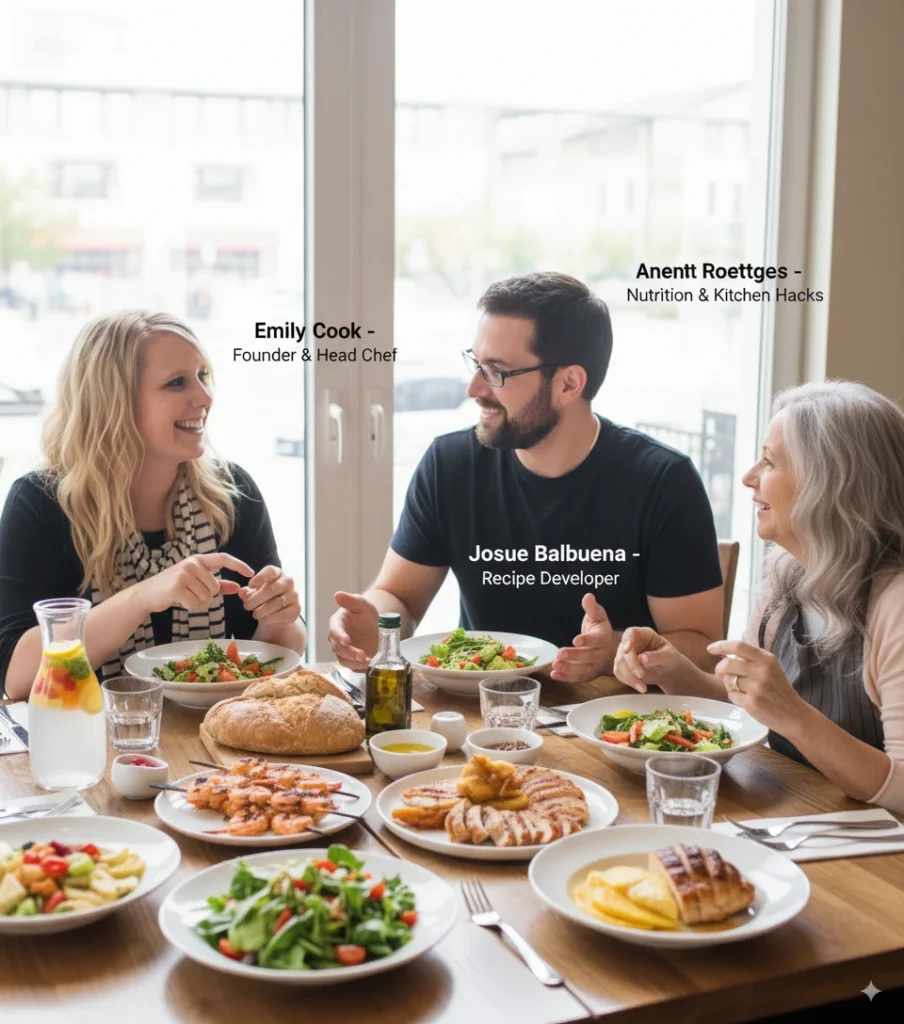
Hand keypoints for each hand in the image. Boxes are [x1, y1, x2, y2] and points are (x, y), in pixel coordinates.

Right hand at [137, 553, 252, 614]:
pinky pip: (196, 603)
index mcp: (198, 560)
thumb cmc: (174, 588)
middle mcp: (192, 564)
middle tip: (190, 593)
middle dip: (207, 595)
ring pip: (207, 596)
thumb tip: (238, 587)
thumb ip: (218, 584)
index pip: (223, 558)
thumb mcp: (196, 582)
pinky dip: (190, 606)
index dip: (238, 565)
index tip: (251, 573)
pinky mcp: (177, 587)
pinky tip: (179, 601)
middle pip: (215, 587)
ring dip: (197, 601)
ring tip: (184, 596)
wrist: (147, 594)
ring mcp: (184, 574)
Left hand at [237, 565, 301, 625]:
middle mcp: (288, 582)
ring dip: (261, 610)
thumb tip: (242, 592)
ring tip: (255, 614)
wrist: (278, 613)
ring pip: (275, 603)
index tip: (250, 585)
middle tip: (247, 606)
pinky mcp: (296, 609)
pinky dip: (269, 618)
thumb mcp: (254, 593)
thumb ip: (247, 592)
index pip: (270, 571)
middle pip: (272, 589)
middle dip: (256, 599)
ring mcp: (294, 595)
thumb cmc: (264, 598)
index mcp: (278, 573)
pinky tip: (264, 619)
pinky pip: (281, 615)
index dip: (259, 577)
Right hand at [328, 592, 379, 670]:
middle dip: (349, 653)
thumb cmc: (366, 613)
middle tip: (362, 655)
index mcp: (337, 623)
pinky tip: (369, 665)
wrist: (376, 625)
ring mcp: (343, 650)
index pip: (335, 631)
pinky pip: (352, 666)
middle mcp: (337, 638)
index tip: (347, 641)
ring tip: (368, 662)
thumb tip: (337, 595)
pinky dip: (359, 667)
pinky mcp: (351, 659)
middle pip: (338, 648)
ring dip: (355, 662)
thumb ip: (350, 600)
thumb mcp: (362, 604)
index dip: (340, 637)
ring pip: (344, 659)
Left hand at [550, 593, 616, 682]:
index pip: (596, 640)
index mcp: (603, 638)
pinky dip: (566, 678)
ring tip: (555, 665)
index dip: (587, 640)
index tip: (576, 640)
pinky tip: (554, 675)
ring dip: (568, 669)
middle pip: (588, 657)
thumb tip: (588, 596)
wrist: (611, 650)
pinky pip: (578, 679)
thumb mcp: (599, 617)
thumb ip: (592, 608)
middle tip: (559, 653)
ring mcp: (595, 667)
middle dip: (574, 656)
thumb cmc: (601, 631)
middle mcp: (600, 654)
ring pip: (582, 670)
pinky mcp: (589, 675)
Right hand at [613, 627, 684, 692]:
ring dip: (629, 677)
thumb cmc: (669, 658)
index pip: (630, 632)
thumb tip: (642, 659)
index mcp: (643, 634)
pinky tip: (640, 687)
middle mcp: (631, 642)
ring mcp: (625, 654)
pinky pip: (619, 673)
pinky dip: (628, 681)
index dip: (627, 640)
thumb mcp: (668, 656)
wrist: (667, 670)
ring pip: (619, 664)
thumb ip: (656, 656)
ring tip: (643, 688)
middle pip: (623, 651)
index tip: (627, 650)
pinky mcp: (623, 666)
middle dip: (632, 665)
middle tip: (642, 676)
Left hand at [707, 640, 807, 727]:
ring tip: (742, 689)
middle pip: (728, 664)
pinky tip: (747, 700)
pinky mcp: (752, 703)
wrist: (794, 715)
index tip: (710, 649)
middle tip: (720, 673)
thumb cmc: (778, 690)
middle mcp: (762, 671)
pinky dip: (735, 697)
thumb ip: (749, 660)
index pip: (738, 646)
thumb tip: (722, 654)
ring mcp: (757, 687)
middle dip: (719, 669)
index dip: (721, 646)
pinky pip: (732, 695)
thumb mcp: (769, 669)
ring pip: (728, 680)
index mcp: (767, 659)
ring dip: (729, 685)